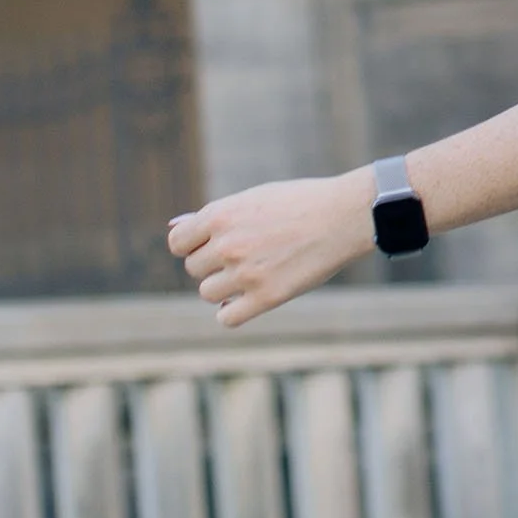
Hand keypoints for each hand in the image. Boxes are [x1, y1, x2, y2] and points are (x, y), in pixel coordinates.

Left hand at [167, 170, 376, 327]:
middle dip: (212, 266)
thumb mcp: (253, 199)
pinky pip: (226, 318)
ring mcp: (245, 273)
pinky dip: (231, 312)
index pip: (178, 243)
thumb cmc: (299, 203)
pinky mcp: (265, 297)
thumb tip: (174, 226)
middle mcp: (227, 245)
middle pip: (194, 269)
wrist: (343, 215)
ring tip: (250, 275)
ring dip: (223, 288)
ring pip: (207, 293)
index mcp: (221, 215)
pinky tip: (247, 300)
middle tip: (243, 257)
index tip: (211, 246)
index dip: (192, 246)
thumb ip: (213, 216)